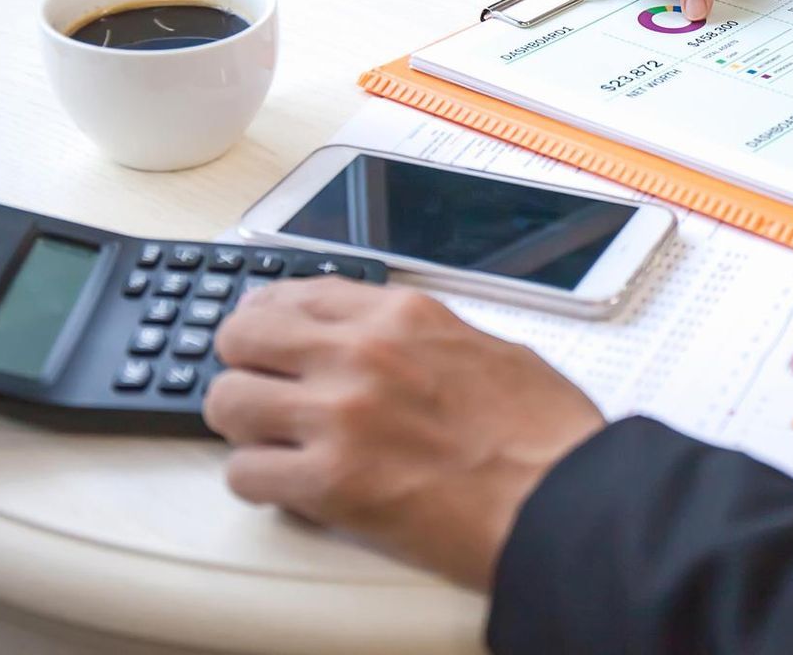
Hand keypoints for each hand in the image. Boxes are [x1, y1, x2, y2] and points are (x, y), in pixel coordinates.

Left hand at [205, 279, 602, 590]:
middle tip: (258, 386)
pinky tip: (289, 487)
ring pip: (227, 401)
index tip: (268, 334)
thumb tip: (390, 349)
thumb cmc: (546, 436)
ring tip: (270, 442)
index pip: (299, 292)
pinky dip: (260, 483)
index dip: (273, 317)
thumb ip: (423, 341)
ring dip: (243, 424)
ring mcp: (340, 415)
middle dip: (243, 361)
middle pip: (244, 333)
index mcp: (404, 316)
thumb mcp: (487, 349)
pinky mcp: (330, 483)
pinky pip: (244, 474)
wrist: (564, 500)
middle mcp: (362, 353)